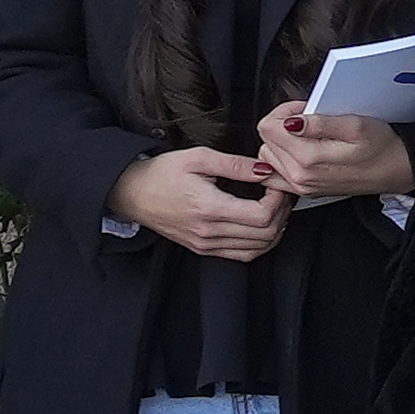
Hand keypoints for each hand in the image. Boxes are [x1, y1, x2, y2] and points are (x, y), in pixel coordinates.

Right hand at [113, 147, 288, 261]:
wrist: (131, 193)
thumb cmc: (162, 172)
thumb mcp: (199, 158)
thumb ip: (235, 165)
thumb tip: (266, 169)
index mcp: (209, 208)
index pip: (262, 216)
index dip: (279, 201)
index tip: (276, 184)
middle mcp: (209, 232)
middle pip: (266, 235)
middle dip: (282, 213)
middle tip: (280, 193)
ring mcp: (206, 245)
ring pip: (258, 249)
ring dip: (275, 229)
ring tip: (274, 207)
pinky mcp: (203, 250)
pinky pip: (243, 255)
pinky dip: (261, 242)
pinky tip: (262, 225)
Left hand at [258, 103, 413, 202]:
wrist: (397, 172)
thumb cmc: (382, 147)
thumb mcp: (356, 125)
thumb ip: (319, 123)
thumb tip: (291, 121)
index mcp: (308, 159)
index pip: (268, 126)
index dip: (284, 111)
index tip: (303, 109)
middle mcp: (300, 176)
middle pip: (265, 141)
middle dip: (282, 125)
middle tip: (309, 120)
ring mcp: (301, 186)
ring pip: (269, 155)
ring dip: (282, 142)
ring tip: (308, 135)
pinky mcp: (304, 191)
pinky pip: (276, 174)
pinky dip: (282, 159)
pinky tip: (300, 152)